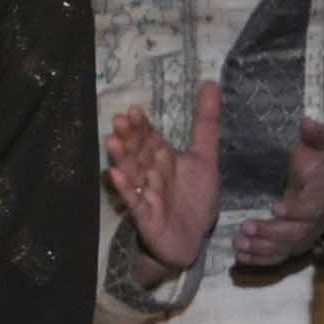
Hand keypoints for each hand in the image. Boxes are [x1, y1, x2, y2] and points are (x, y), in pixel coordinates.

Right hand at [103, 85, 220, 282]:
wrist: (191, 240)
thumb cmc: (195, 199)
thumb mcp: (205, 158)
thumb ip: (206, 123)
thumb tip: (211, 83)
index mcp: (163, 158)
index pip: (150, 138)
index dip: (142, 126)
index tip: (134, 110)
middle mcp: (151, 173)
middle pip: (138, 152)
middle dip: (129, 137)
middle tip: (120, 120)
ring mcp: (145, 193)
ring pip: (132, 173)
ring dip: (122, 158)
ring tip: (112, 142)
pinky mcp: (145, 215)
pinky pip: (134, 200)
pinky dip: (126, 188)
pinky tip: (115, 175)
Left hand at [234, 115, 323, 270]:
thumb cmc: (321, 157)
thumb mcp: (321, 141)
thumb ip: (315, 134)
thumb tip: (307, 122)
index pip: (313, 208)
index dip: (296, 211)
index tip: (275, 208)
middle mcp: (317, 218)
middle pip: (296, 234)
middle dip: (271, 233)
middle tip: (246, 228)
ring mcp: (306, 233)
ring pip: (286, 248)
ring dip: (262, 249)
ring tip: (239, 244)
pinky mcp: (294, 242)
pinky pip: (279, 256)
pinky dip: (260, 260)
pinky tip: (240, 258)